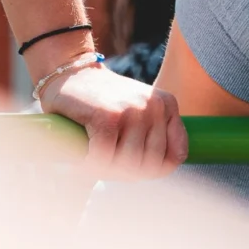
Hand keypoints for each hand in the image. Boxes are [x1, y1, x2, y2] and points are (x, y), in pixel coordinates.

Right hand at [39, 63, 187, 180]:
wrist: (72, 73)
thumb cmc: (105, 101)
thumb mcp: (140, 113)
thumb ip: (154, 138)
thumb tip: (157, 172)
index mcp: (167, 105)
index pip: (176, 155)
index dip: (152, 171)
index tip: (131, 167)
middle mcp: (154, 105)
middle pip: (149, 166)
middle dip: (126, 174)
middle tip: (106, 165)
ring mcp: (132, 110)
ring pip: (127, 165)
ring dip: (106, 171)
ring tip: (94, 159)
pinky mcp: (106, 116)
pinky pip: (103, 159)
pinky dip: (90, 165)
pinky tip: (83, 156)